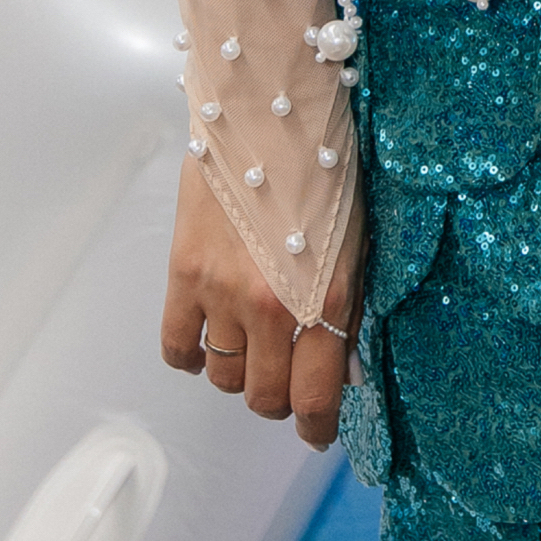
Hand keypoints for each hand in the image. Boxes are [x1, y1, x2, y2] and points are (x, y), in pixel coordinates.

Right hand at [160, 156, 359, 451]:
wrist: (271, 107)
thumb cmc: (331, 163)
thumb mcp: (362, 239)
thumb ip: (351, 308)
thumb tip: (344, 371)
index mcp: (326, 297)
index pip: (314, 397)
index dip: (316, 429)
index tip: (318, 433)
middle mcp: (272, 305)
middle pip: (263, 396)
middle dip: (280, 400)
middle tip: (289, 383)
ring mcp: (222, 291)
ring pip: (222, 376)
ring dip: (240, 372)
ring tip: (254, 347)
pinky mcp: (183, 272)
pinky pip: (178, 347)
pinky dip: (192, 354)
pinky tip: (210, 338)